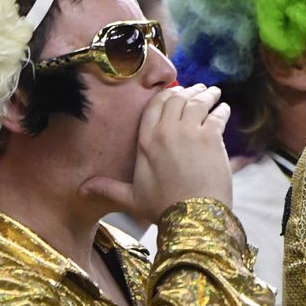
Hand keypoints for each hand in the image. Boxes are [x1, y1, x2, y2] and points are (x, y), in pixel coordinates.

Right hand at [81, 84, 231, 225]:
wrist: (192, 217)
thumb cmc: (162, 209)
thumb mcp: (131, 198)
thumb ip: (108, 189)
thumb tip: (82, 190)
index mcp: (145, 141)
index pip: (153, 107)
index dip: (164, 96)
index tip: (174, 92)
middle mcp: (165, 131)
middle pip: (175, 100)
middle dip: (187, 91)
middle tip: (196, 89)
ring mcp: (188, 132)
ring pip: (197, 103)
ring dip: (206, 95)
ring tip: (212, 92)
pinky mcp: (210, 138)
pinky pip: (216, 115)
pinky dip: (221, 110)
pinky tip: (224, 108)